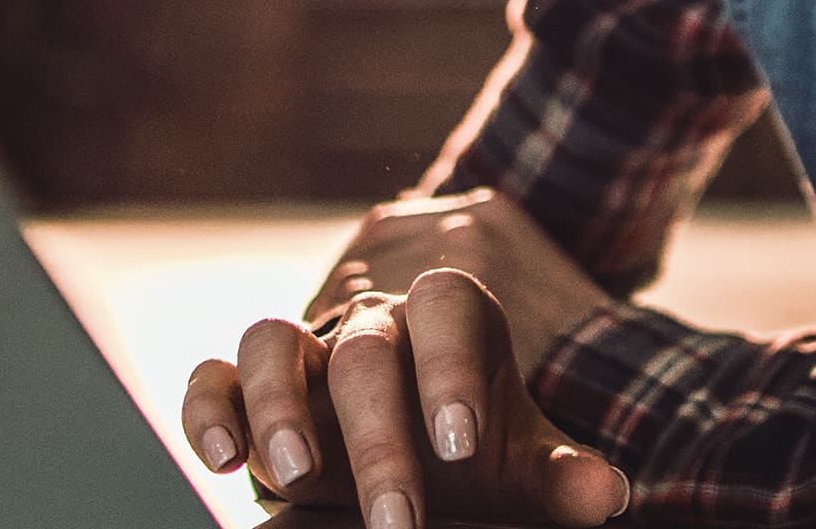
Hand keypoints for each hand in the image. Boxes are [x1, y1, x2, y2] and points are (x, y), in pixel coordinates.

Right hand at [180, 197, 628, 527]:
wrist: (426, 470)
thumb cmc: (477, 461)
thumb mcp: (523, 473)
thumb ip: (559, 477)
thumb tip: (606, 493)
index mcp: (448, 320)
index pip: (447, 308)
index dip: (451, 369)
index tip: (460, 445)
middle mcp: (371, 325)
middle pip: (364, 349)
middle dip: (378, 437)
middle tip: (398, 520)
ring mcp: (304, 352)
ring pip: (270, 340)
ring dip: (277, 405)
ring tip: (296, 474)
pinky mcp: (248, 390)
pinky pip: (212, 377)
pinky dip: (209, 410)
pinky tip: (223, 459)